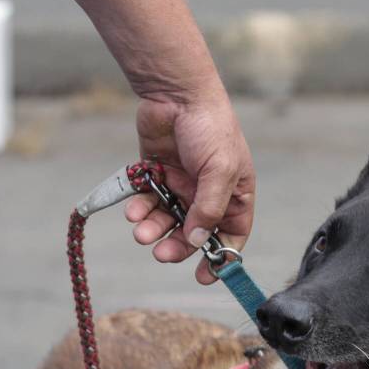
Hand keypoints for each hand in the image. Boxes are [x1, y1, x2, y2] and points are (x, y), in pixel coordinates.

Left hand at [125, 92, 255, 283]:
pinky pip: (147, 200)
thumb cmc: (210, 128)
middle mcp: (208, 192)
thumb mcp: (219, 170)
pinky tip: (133, 210)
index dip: (221, 257)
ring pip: (167, 219)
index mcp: (235, 193)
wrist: (175, 93)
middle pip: (195, 232)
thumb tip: (199, 240)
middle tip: (163, 254)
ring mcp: (181, 184)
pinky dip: (140, 209)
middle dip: (178, 245)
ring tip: (141, 232)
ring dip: (154, 229)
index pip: (232, 233)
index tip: (204, 276)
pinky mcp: (156, 174)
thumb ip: (209, 207)